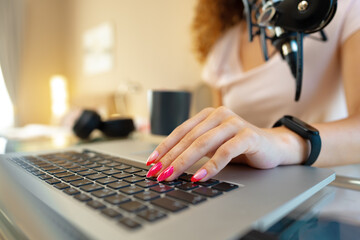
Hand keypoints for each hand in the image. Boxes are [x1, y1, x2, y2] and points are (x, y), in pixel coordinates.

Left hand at [146, 107, 306, 181]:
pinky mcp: (247, 135)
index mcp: (208, 115)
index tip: (152, 162)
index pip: (181, 131)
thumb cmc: (238, 146)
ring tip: (172, 175)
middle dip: (171, 157)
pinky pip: (225, 151)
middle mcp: (219, 115)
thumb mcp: (213, 144)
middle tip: (158, 173)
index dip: (165, 147)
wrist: (271, 146)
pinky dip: (211, 165)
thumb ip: (195, 147)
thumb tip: (168, 162)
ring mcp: (234, 123)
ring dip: (185, 162)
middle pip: (189, 138)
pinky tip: (200, 177)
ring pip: (203, 143)